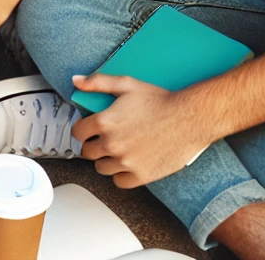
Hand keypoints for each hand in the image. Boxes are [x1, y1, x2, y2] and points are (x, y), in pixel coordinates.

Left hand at [72, 74, 209, 186]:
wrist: (188, 119)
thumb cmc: (158, 100)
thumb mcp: (126, 84)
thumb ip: (97, 82)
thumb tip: (76, 81)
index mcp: (105, 122)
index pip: (77, 132)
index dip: (81, 129)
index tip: (88, 129)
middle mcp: (112, 144)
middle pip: (87, 152)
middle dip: (93, 144)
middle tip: (103, 139)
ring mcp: (126, 162)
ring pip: (101, 168)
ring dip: (105, 160)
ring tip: (116, 150)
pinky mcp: (142, 176)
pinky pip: (119, 182)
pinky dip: (120, 174)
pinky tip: (128, 163)